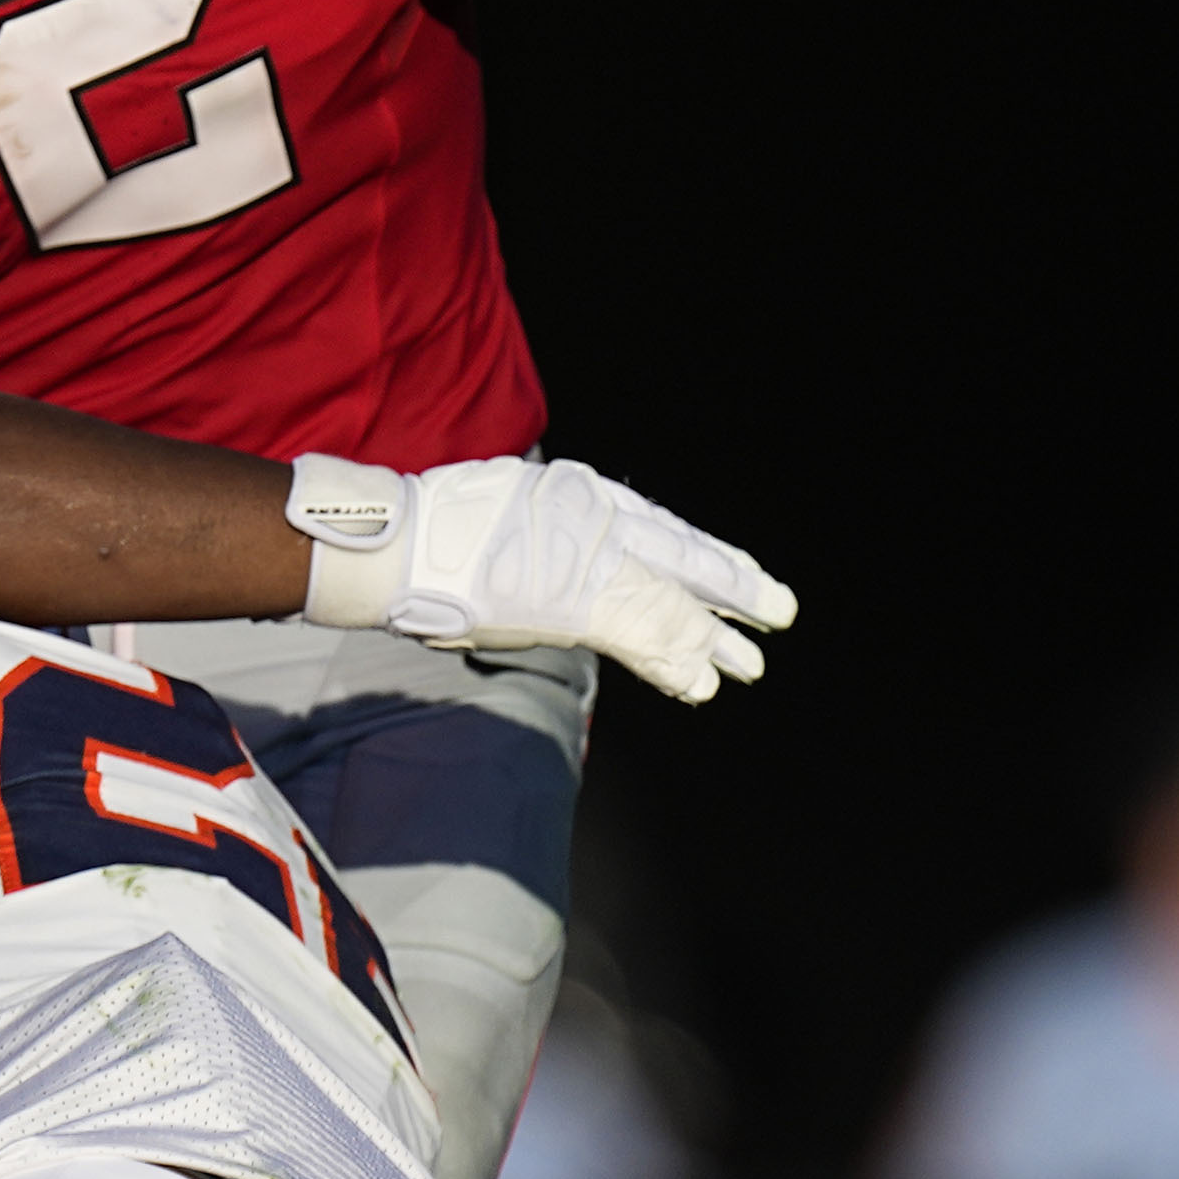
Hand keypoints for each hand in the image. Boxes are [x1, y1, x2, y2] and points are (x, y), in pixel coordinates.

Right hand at [385, 456, 795, 698]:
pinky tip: (700, 682)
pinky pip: (637, 633)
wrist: (400, 543)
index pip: (661, 529)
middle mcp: (595, 523)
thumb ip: (548, 531)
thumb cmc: (436, 525)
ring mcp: (586, 561)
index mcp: (582, 495)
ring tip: (748, 665)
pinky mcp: (572, 603)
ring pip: (666, 600)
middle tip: (778, 613)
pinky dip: (671, 660)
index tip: (741, 578)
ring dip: (707, 637)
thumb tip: (558, 558)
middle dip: (730, 590)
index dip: (705, 556)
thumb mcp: (508, 506)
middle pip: (680, 558)